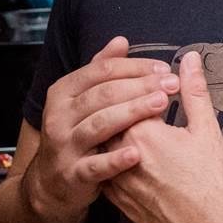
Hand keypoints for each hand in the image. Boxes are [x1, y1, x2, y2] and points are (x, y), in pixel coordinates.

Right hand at [22, 36, 178, 222]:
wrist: (51, 181)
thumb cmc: (75, 133)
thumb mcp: (81, 99)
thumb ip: (101, 69)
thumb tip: (121, 41)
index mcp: (63, 91)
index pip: (101, 70)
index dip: (134, 67)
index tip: (163, 68)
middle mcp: (59, 115)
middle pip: (103, 94)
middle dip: (140, 86)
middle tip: (171, 84)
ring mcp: (63, 145)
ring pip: (100, 124)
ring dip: (132, 112)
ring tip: (161, 104)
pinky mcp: (72, 174)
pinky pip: (95, 166)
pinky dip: (115, 160)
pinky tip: (137, 153)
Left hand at [99, 50, 222, 222]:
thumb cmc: (211, 180)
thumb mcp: (206, 130)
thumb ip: (194, 91)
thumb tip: (192, 57)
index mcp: (142, 132)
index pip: (129, 95)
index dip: (140, 85)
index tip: (153, 80)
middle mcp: (121, 154)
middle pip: (110, 117)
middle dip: (122, 103)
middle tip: (137, 97)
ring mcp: (115, 178)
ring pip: (103, 143)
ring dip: (112, 130)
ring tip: (129, 124)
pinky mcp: (115, 199)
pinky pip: (104, 169)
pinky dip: (110, 156)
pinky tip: (122, 152)